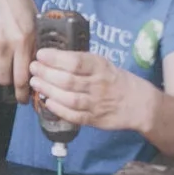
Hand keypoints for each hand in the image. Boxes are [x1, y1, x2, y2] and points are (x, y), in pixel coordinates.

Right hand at [0, 0, 42, 101]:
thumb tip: (36, 69)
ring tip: (6, 61)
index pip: (22, 77)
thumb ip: (35, 47)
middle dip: (10, 83)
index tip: (24, 99)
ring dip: (0, 69)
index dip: (23, 93)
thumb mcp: (36, 26)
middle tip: (14, 81)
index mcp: (23, 41)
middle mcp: (5, 43)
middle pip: (4, 78)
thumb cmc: (21, 4)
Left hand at [31, 49, 150, 135]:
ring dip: (48, 90)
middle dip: (46, 73)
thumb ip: (82, 62)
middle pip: (68, 80)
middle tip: (33, 68)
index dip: (56, 58)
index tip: (41, 54)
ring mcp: (96, 103)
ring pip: (69, 98)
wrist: (140, 104)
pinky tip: (48, 102)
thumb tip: (52, 57)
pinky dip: (59, 109)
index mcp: (101, 67)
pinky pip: (74, 116)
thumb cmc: (116, 80)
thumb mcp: (104, 64)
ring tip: (36, 83)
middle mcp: (98, 85)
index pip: (76, 61)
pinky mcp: (95, 119)